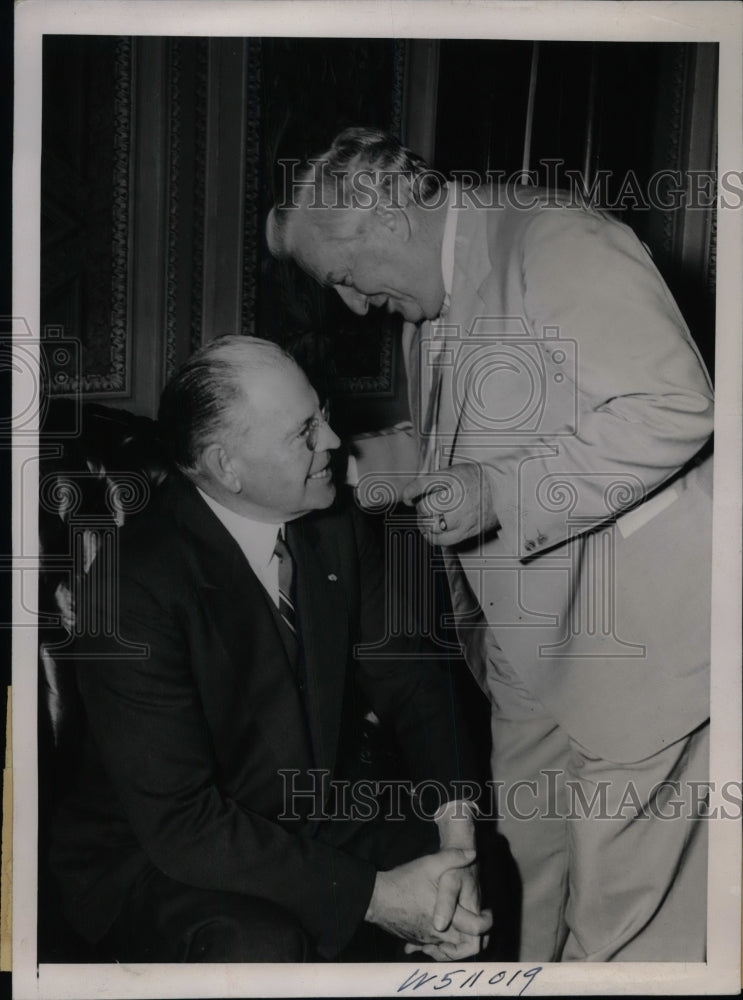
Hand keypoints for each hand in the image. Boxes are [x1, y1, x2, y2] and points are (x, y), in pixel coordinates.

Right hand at [365, 848, 490, 956]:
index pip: (476, 932)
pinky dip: (439, 943)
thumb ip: (453, 857)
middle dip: (474, 936)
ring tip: (460, 924)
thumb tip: (472, 852)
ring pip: (449, 951)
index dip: (487, 924)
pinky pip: (433, 949)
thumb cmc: (404, 882)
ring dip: (458, 942)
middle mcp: (438, 934)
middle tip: (475, 920)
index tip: (486, 913)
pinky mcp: (415, 940)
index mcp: (447, 918)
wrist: (376, 898)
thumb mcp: (430, 864)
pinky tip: (437, 928)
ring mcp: (426, 940)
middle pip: (466, 948)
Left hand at [401, 463, 499, 545]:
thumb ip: (435, 481)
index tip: (408, 497)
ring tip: (428, 520)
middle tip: (425, 507)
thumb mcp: (456, 471)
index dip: (409, 492)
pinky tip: (432, 532)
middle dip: (421, 508)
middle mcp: (457, 497)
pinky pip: (441, 540)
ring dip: (425, 523)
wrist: (503, 490)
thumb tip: (414, 493)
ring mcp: (462, 516)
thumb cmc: (479, 480)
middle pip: (425, 507)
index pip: (421, 485)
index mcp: (452, 479)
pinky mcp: (466, 531)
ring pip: (431, 525)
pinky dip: (432, 537)